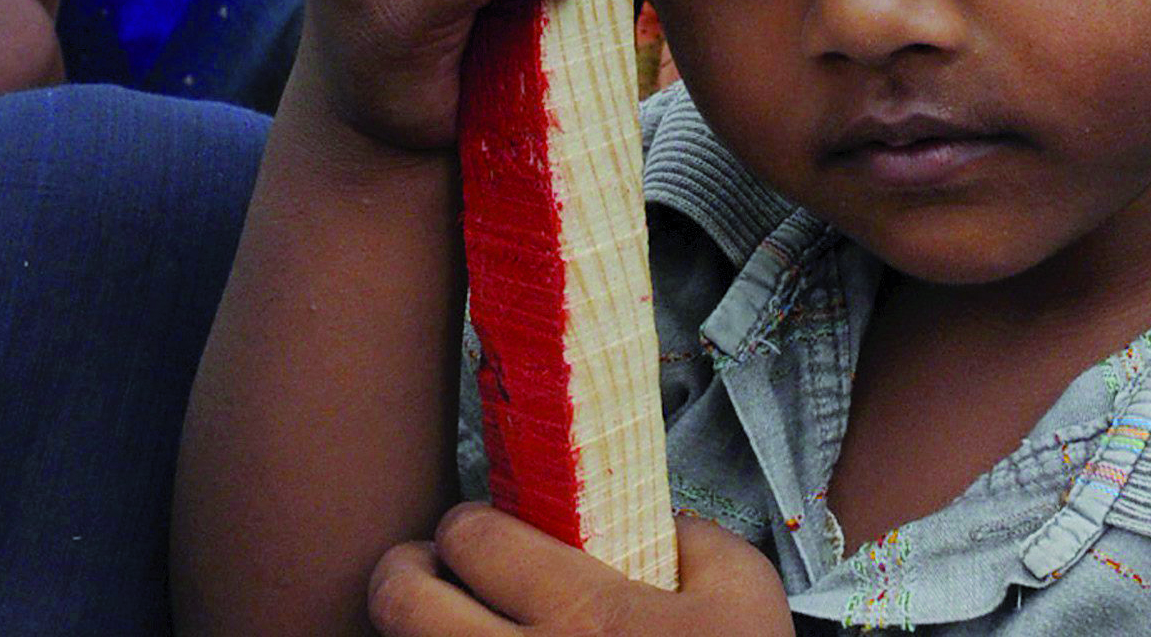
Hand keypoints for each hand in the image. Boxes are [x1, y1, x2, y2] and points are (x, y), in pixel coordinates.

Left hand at [369, 508, 794, 636]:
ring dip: (409, 634)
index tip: (473, 529)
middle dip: (402, 571)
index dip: (465, 524)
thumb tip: (665, 524)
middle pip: (405, 604)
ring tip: (430, 622)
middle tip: (418, 566)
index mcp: (587, 617)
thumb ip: (702, 540)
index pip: (476, 539)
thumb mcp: (748, 601)